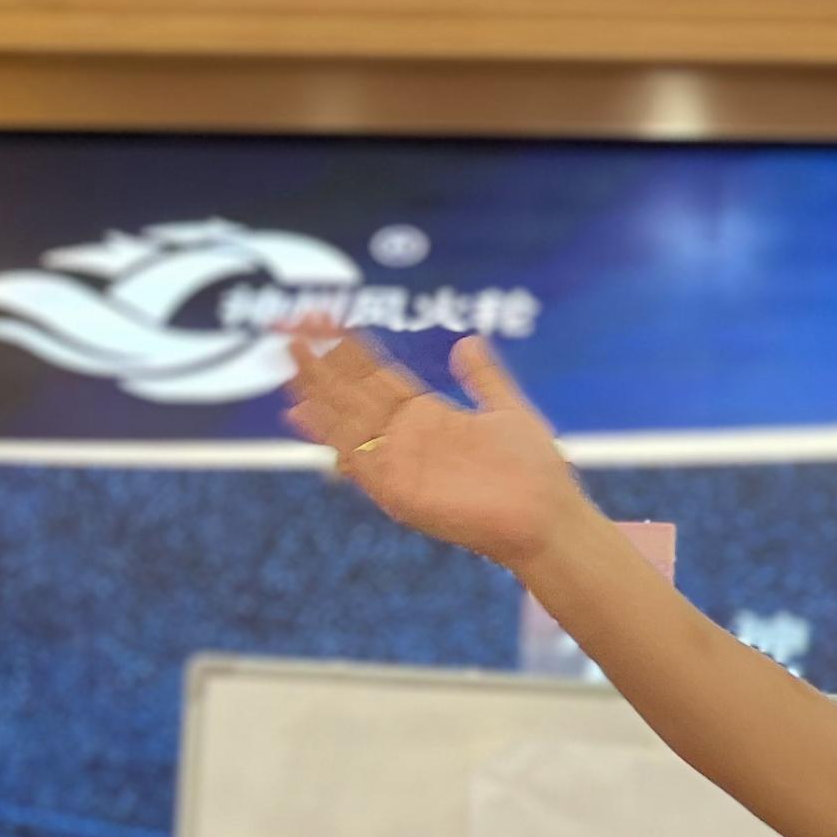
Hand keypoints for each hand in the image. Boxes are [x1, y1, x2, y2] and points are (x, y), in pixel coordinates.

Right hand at [289, 326, 592, 569]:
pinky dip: (332, 437)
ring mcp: (400, 464)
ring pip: (347, 420)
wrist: (550, 520)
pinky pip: (358, 460)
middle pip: (352, 392)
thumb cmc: (537, 473)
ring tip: (289, 358)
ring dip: (318, 391)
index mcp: (428, 417)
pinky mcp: (400, 491)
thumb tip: (466, 340)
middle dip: (321, 361)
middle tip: (287, 326)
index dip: (348, 347)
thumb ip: (484, 378)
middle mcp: (406, 438)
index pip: (375, 374)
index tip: (321, 317)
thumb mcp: (509, 411)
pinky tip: (306, 412)